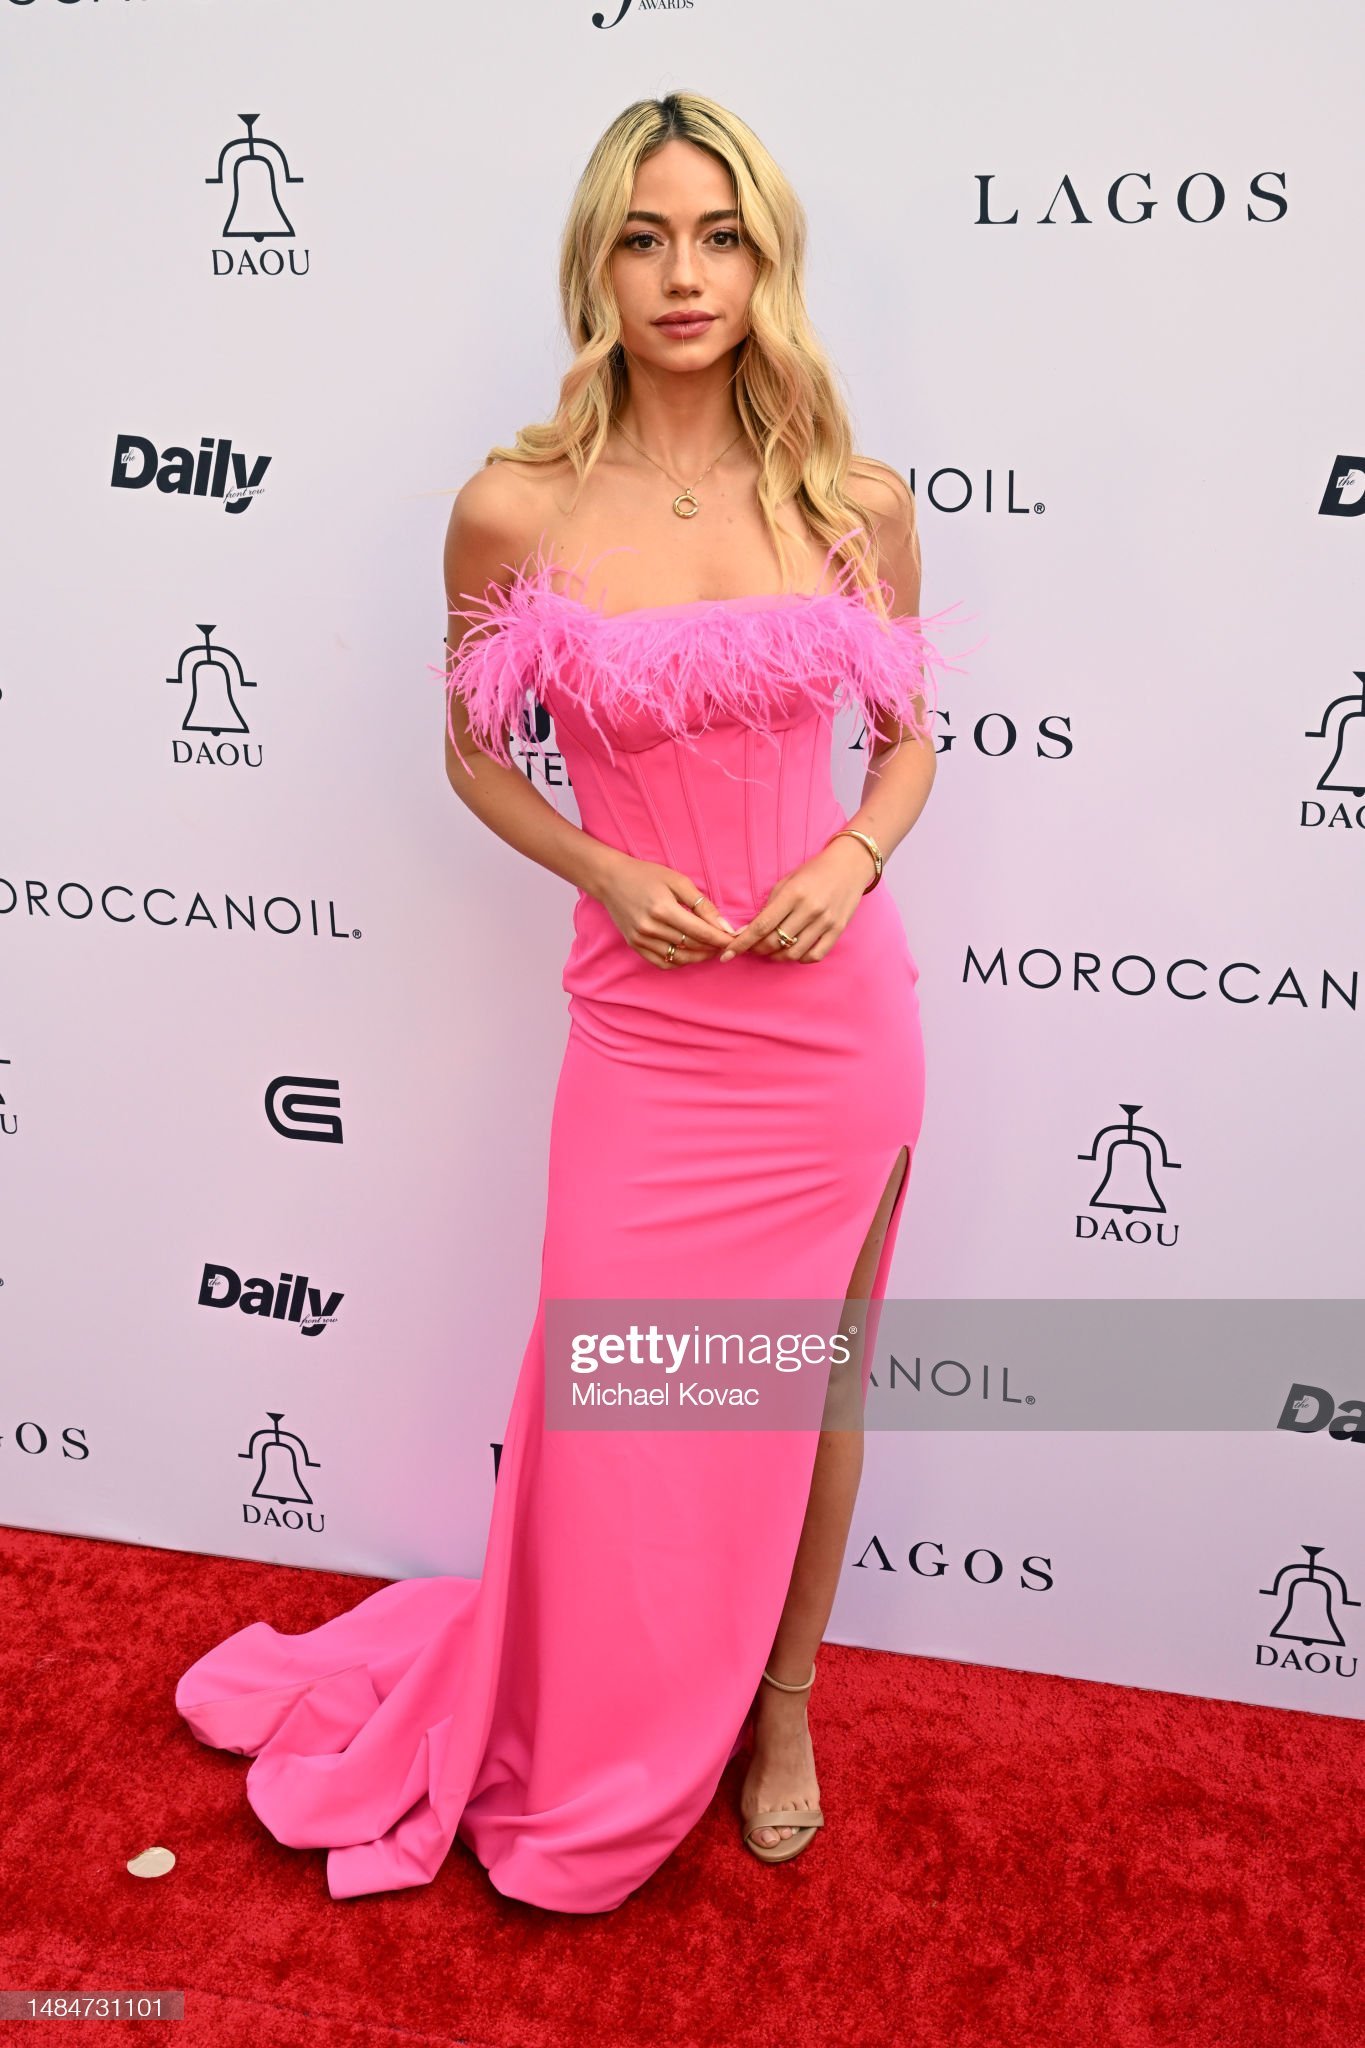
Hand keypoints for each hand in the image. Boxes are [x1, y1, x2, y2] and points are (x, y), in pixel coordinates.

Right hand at [596, 856, 736, 969]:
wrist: (611, 879)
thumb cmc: (647, 875)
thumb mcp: (678, 881)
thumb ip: (702, 905)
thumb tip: (724, 926)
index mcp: (663, 909)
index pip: (701, 932)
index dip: (721, 939)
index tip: (734, 940)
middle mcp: (650, 928)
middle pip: (691, 946)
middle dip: (713, 948)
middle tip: (726, 944)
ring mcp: (640, 939)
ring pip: (678, 959)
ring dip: (698, 957)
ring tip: (710, 950)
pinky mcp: (634, 945)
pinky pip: (662, 963)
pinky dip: (679, 962)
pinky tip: (689, 954)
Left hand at [717, 839, 875, 962]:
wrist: (850, 865)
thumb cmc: (814, 871)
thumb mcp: (787, 881)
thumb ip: (770, 906)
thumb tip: (748, 931)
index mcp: (793, 894)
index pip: (761, 926)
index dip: (742, 943)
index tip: (728, 954)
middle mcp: (809, 909)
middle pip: (775, 942)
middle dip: (757, 949)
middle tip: (751, 948)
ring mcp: (825, 922)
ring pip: (793, 952)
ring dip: (777, 956)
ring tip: (771, 950)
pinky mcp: (837, 930)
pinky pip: (814, 955)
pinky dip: (800, 958)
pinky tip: (793, 951)